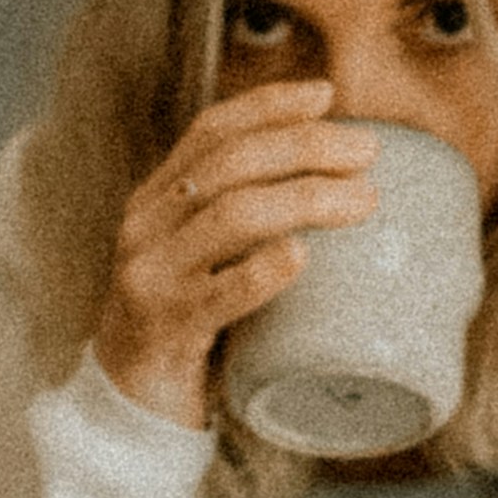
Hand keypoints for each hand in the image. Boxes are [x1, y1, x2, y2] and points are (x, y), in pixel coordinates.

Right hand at [91, 81, 378, 429]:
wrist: (129, 401)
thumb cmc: (186, 321)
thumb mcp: (203, 255)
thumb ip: (243, 217)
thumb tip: (336, 177)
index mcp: (156, 199)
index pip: (210, 131)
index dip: (268, 104)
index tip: (326, 95)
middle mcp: (146, 226)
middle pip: (229, 163)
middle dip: (305, 147)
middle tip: (368, 151)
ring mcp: (151, 276)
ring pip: (229, 216)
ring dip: (305, 199)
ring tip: (362, 201)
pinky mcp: (165, 328)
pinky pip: (219, 294)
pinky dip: (263, 271)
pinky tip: (302, 257)